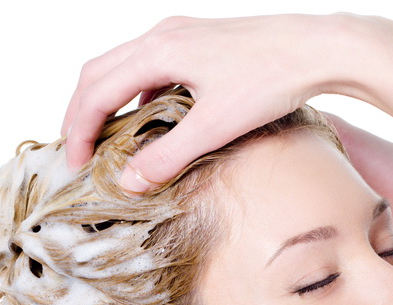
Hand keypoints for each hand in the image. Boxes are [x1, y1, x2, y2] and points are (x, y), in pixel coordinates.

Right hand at [62, 14, 349, 190]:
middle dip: (82, 113)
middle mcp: (163, 34)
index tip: (75, 166)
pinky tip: (154, 118)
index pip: (96, 92)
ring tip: (107, 138)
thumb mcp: (216, 127)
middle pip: (99, 72)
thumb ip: (169, 156)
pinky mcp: (203, 40)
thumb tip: (128, 183)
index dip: (79, 131)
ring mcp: (183, 33)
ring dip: (109, 100)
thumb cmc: (270, 82)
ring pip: (125, 65)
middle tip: (77, 152)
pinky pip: (153, 64)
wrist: (317, 48)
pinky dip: (139, 92)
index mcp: (157, 51)